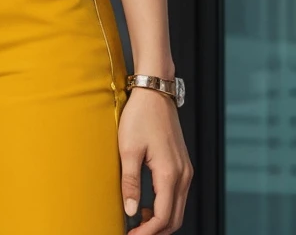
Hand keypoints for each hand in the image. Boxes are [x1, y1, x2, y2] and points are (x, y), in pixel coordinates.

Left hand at [118, 86, 193, 232]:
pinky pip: (177, 195)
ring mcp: (185, 169)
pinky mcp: (182, 164)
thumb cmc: (140, 116)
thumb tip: (131, 211)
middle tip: (133, 233)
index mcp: (170, 173)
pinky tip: (147, 204)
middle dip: (155, 231)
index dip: (147, 232)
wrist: (155, 92)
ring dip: (160, 220)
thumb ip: (130, 182)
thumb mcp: (128, 149)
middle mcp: (183, 174)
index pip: (163, 216)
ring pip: (177, 208)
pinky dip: (165, 206)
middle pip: (174, 218)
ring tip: (137, 221)